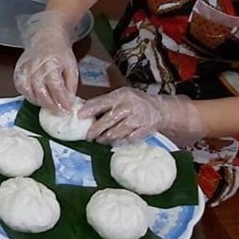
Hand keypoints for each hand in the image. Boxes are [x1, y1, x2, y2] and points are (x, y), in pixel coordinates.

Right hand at [13, 11, 78, 113]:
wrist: (46, 37)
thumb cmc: (60, 52)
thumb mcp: (72, 66)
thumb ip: (71, 85)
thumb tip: (69, 101)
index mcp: (51, 64)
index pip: (55, 87)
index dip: (61, 101)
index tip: (67, 110)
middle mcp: (35, 67)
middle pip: (40, 92)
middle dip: (50, 105)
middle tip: (59, 112)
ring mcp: (25, 69)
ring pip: (29, 92)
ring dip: (39, 103)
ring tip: (49, 106)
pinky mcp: (18, 71)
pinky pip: (21, 88)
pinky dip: (28, 96)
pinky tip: (37, 98)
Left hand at [79, 87, 205, 145]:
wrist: (158, 108)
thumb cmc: (134, 101)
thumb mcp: (120, 96)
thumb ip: (104, 102)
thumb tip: (83, 108)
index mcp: (121, 96)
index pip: (102, 103)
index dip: (90, 110)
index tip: (80, 116)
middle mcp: (129, 106)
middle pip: (108, 120)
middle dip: (96, 130)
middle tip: (89, 136)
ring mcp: (138, 119)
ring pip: (117, 132)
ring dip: (106, 138)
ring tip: (99, 140)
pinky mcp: (145, 130)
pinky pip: (129, 139)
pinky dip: (120, 141)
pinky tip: (114, 142)